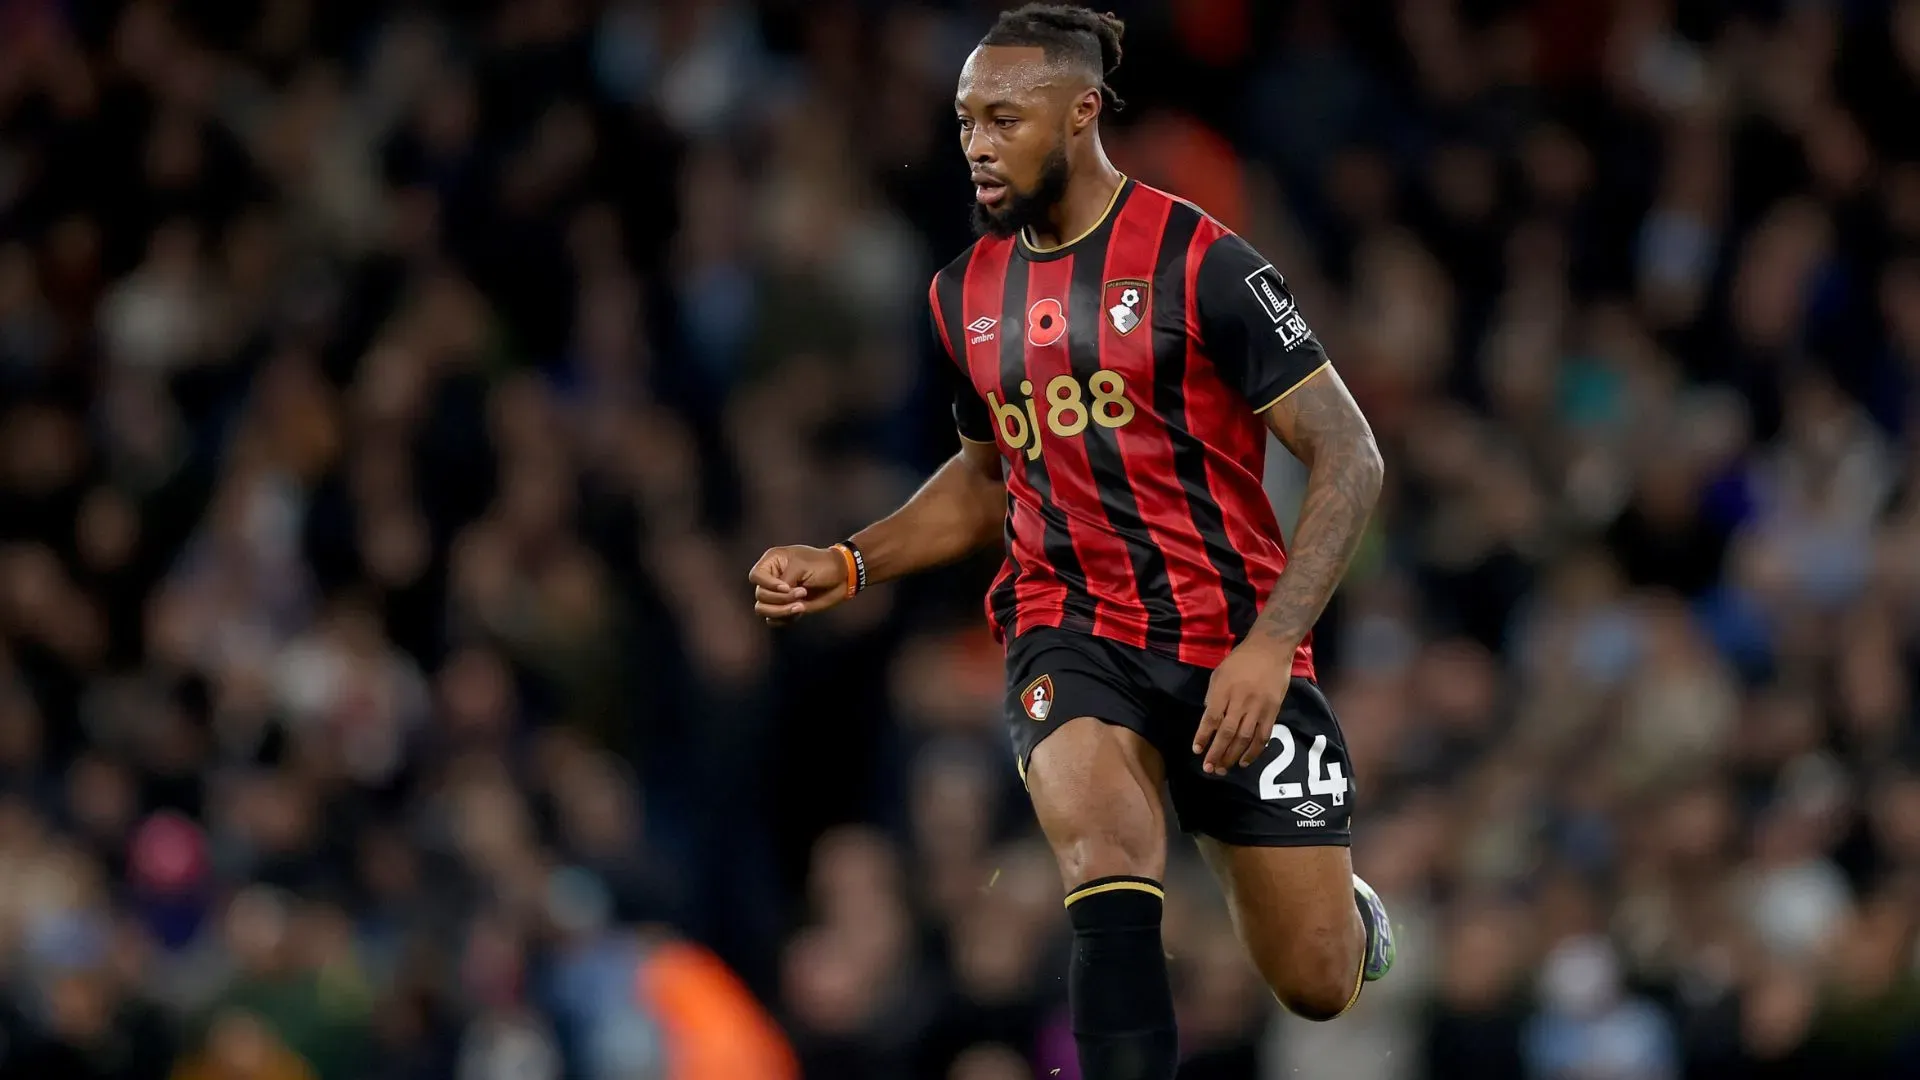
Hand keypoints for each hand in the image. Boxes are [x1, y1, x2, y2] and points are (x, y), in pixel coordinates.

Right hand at [748, 545, 851, 625]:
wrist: (841, 577)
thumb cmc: (822, 565)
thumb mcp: (801, 567)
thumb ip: (785, 581)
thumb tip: (778, 598)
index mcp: (773, 562)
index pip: (755, 576)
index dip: (768, 585)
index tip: (787, 586)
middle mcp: (772, 578)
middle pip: (760, 595)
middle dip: (780, 598)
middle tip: (802, 593)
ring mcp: (778, 594)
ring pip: (763, 609)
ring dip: (781, 611)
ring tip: (800, 607)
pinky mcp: (786, 607)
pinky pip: (773, 620)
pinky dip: (784, 619)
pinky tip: (800, 611)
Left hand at [1193, 638, 1296, 774]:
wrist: (1270, 649)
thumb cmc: (1241, 660)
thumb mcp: (1219, 673)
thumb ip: (1213, 696)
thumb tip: (1210, 718)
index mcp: (1224, 690)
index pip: (1211, 718)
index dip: (1203, 736)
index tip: (1197, 750)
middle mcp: (1240, 702)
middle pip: (1227, 733)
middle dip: (1217, 753)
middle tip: (1209, 769)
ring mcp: (1258, 708)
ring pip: (1244, 739)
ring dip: (1232, 757)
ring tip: (1223, 769)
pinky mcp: (1273, 712)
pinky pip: (1262, 736)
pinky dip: (1253, 752)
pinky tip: (1244, 761)